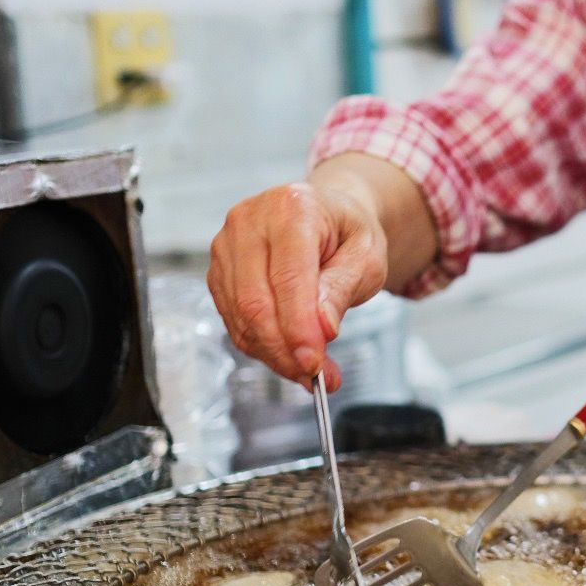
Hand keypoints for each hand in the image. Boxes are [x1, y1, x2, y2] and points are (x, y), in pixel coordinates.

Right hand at [207, 180, 387, 389]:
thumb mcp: (366, 257)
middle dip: (284, 349)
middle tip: (315, 377)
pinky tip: (288, 356)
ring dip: (274, 354)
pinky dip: (261, 346)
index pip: (288, 278)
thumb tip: (322, 328)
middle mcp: (249, 222)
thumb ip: (342, 290)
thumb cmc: (348, 233)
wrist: (328, 216)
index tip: (314, 362)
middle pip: (255, 301)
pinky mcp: (219, 271)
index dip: (298, 327)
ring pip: (240, 316)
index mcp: (292, 208)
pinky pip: (234, 320)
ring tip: (309, 372)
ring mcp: (227, 246)